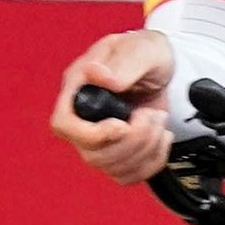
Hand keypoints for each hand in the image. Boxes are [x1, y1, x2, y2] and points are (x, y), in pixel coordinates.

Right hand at [51, 30, 173, 184]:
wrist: (161, 68)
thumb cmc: (146, 52)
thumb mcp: (142, 49)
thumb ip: (123, 63)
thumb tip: (101, 77)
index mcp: (79, 87)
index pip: (63, 124)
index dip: (91, 134)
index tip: (121, 125)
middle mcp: (85, 116)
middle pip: (91, 154)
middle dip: (131, 141)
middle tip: (150, 115)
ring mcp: (101, 138)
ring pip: (112, 167)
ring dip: (145, 148)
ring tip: (158, 119)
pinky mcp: (119, 152)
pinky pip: (129, 175)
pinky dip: (152, 161)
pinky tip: (161, 137)